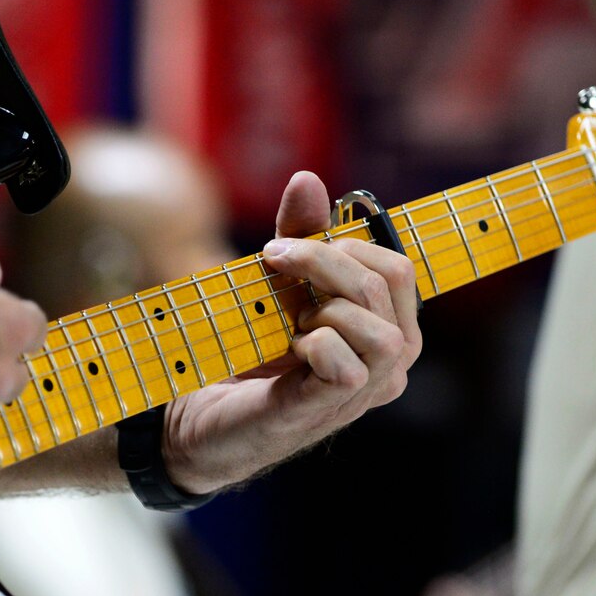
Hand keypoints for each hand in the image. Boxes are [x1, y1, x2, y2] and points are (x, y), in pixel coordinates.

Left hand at [160, 171, 420, 492]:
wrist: (198, 415)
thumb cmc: (247, 353)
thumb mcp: (276, 284)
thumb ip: (298, 235)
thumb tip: (308, 179)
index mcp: (386, 327)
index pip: (398, 266)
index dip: (343, 242)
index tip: (282, 247)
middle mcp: (390, 364)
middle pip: (392, 283)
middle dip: (327, 259)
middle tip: (274, 263)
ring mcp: (364, 392)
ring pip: (383, 331)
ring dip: (325, 305)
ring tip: (290, 320)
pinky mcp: (327, 410)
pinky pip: (348, 366)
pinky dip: (315, 344)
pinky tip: (289, 351)